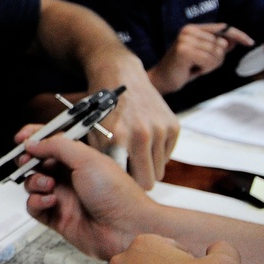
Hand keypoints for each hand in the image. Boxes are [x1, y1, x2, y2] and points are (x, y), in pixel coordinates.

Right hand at [19, 128, 157, 258]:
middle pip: (37, 163)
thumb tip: (34, 142)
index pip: (51, 143)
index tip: (21, 138)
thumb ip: (57, 146)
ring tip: (48, 185)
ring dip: (34, 182)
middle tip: (27, 161)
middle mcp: (70, 176)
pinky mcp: (57, 217)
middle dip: (28, 161)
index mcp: (79, 158)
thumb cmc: (117, 194)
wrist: (127, 229)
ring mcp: (63, 197)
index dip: (34, 138)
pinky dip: (37, 202)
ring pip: (33, 185)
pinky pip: (35, 207)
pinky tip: (51, 201)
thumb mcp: (86, 159)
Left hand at [87, 56, 179, 188]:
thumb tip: (99, 188)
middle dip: (137, 180)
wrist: (119, 76)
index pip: (126, 182)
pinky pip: (167, 156)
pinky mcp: (173, 126)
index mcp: (116, 139)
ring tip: (133, 154)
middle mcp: (141, 135)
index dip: (121, 185)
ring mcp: (160, 130)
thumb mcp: (89, 133)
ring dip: (147, 166)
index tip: (116, 184)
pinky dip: (157, 154)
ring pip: (159, 171)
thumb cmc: (100, 108)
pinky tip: (144, 141)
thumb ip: (95, 160)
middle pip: (148, 183)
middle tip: (127, 171)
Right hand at [148, 23, 253, 93]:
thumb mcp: (203, 55)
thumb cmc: (182, 69)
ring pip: (217, 53)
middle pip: (222, 43)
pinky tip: (193, 70)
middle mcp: (188, 30)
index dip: (237, 34)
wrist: (161, 80)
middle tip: (200, 65)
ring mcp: (185, 40)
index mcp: (192, 28)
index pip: (222, 28)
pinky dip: (205, 69)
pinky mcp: (184, 51)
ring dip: (210, 65)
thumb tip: (235, 41)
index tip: (250, 42)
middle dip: (217, 58)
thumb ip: (217, 46)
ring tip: (196, 67)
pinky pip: (209, 60)